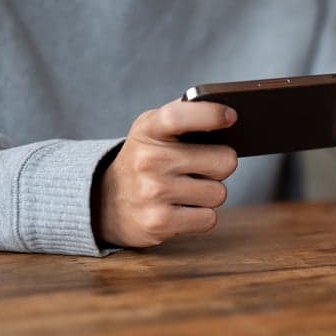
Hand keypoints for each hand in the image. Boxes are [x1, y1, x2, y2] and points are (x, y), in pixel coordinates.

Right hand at [95, 100, 238, 247]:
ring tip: (186, 189)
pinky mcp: (159, 223)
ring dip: (209, 193)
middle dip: (220, 166)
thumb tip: (227, 113)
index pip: (180, 116)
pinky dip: (201, 216)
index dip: (211, 114)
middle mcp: (149, 160)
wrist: (105, 201)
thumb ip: (185, 115)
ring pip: (219, 193)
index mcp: (149, 129)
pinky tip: (182, 209)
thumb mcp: (154, 129)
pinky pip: (209, 219)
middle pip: (224, 161)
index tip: (231, 117)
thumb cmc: (145, 159)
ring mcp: (153, 192)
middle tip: (200, 168)